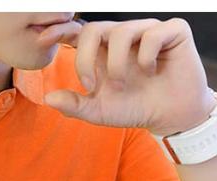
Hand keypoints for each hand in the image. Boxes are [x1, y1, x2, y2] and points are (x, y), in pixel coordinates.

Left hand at [40, 17, 216, 135]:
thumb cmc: (135, 109)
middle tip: (89, 85)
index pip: (79, 32)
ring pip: (120, 32)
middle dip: (84, 58)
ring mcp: (147, 30)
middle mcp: (123, 37)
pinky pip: (151, 34)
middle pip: (93, 28)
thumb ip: (75, 105)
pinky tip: (151, 71)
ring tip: (122, 86)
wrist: (170, 116)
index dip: (60, 30)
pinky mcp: (173, 31)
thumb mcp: (100, 112)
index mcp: (104, 51)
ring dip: (116, 65)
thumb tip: (48, 98)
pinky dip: (146, 56)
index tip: (44, 40)